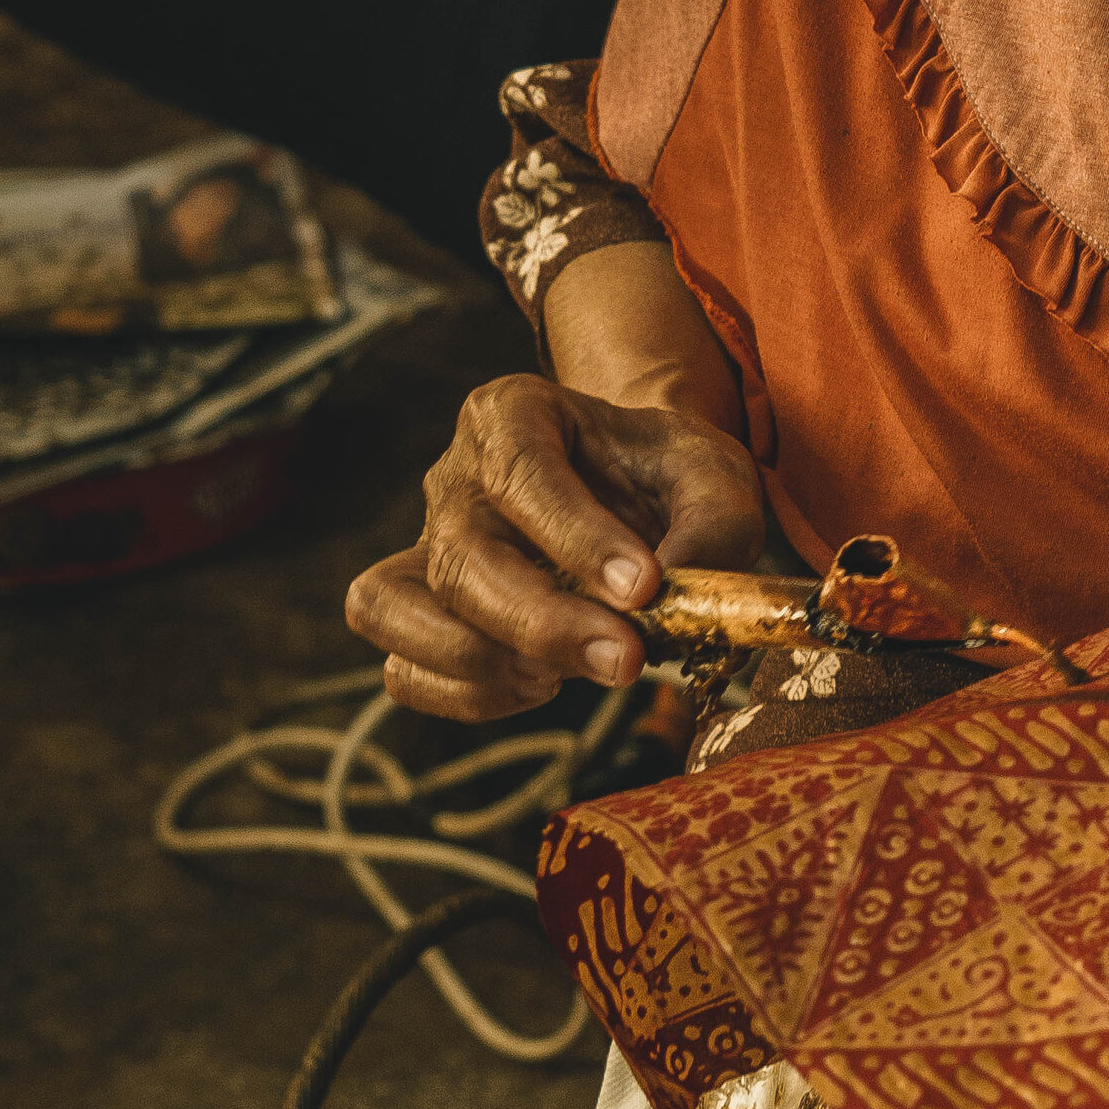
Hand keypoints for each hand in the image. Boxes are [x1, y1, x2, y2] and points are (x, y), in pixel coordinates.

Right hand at [344, 373, 765, 720]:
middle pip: (460, 555)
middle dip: (541, 622)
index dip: (576, 537)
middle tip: (627, 659)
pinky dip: (464, 694)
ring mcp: (425, 548)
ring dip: (480, 662)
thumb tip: (672, 597)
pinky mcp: (421, 616)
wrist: (641, 497)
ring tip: (564, 676)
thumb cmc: (670, 478)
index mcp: (513, 414)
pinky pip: (404, 669)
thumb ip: (712, 526)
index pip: (521, 469)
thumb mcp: (715, 475)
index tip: (645, 587)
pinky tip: (541, 684)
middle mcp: (454, 478)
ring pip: (393, 608)